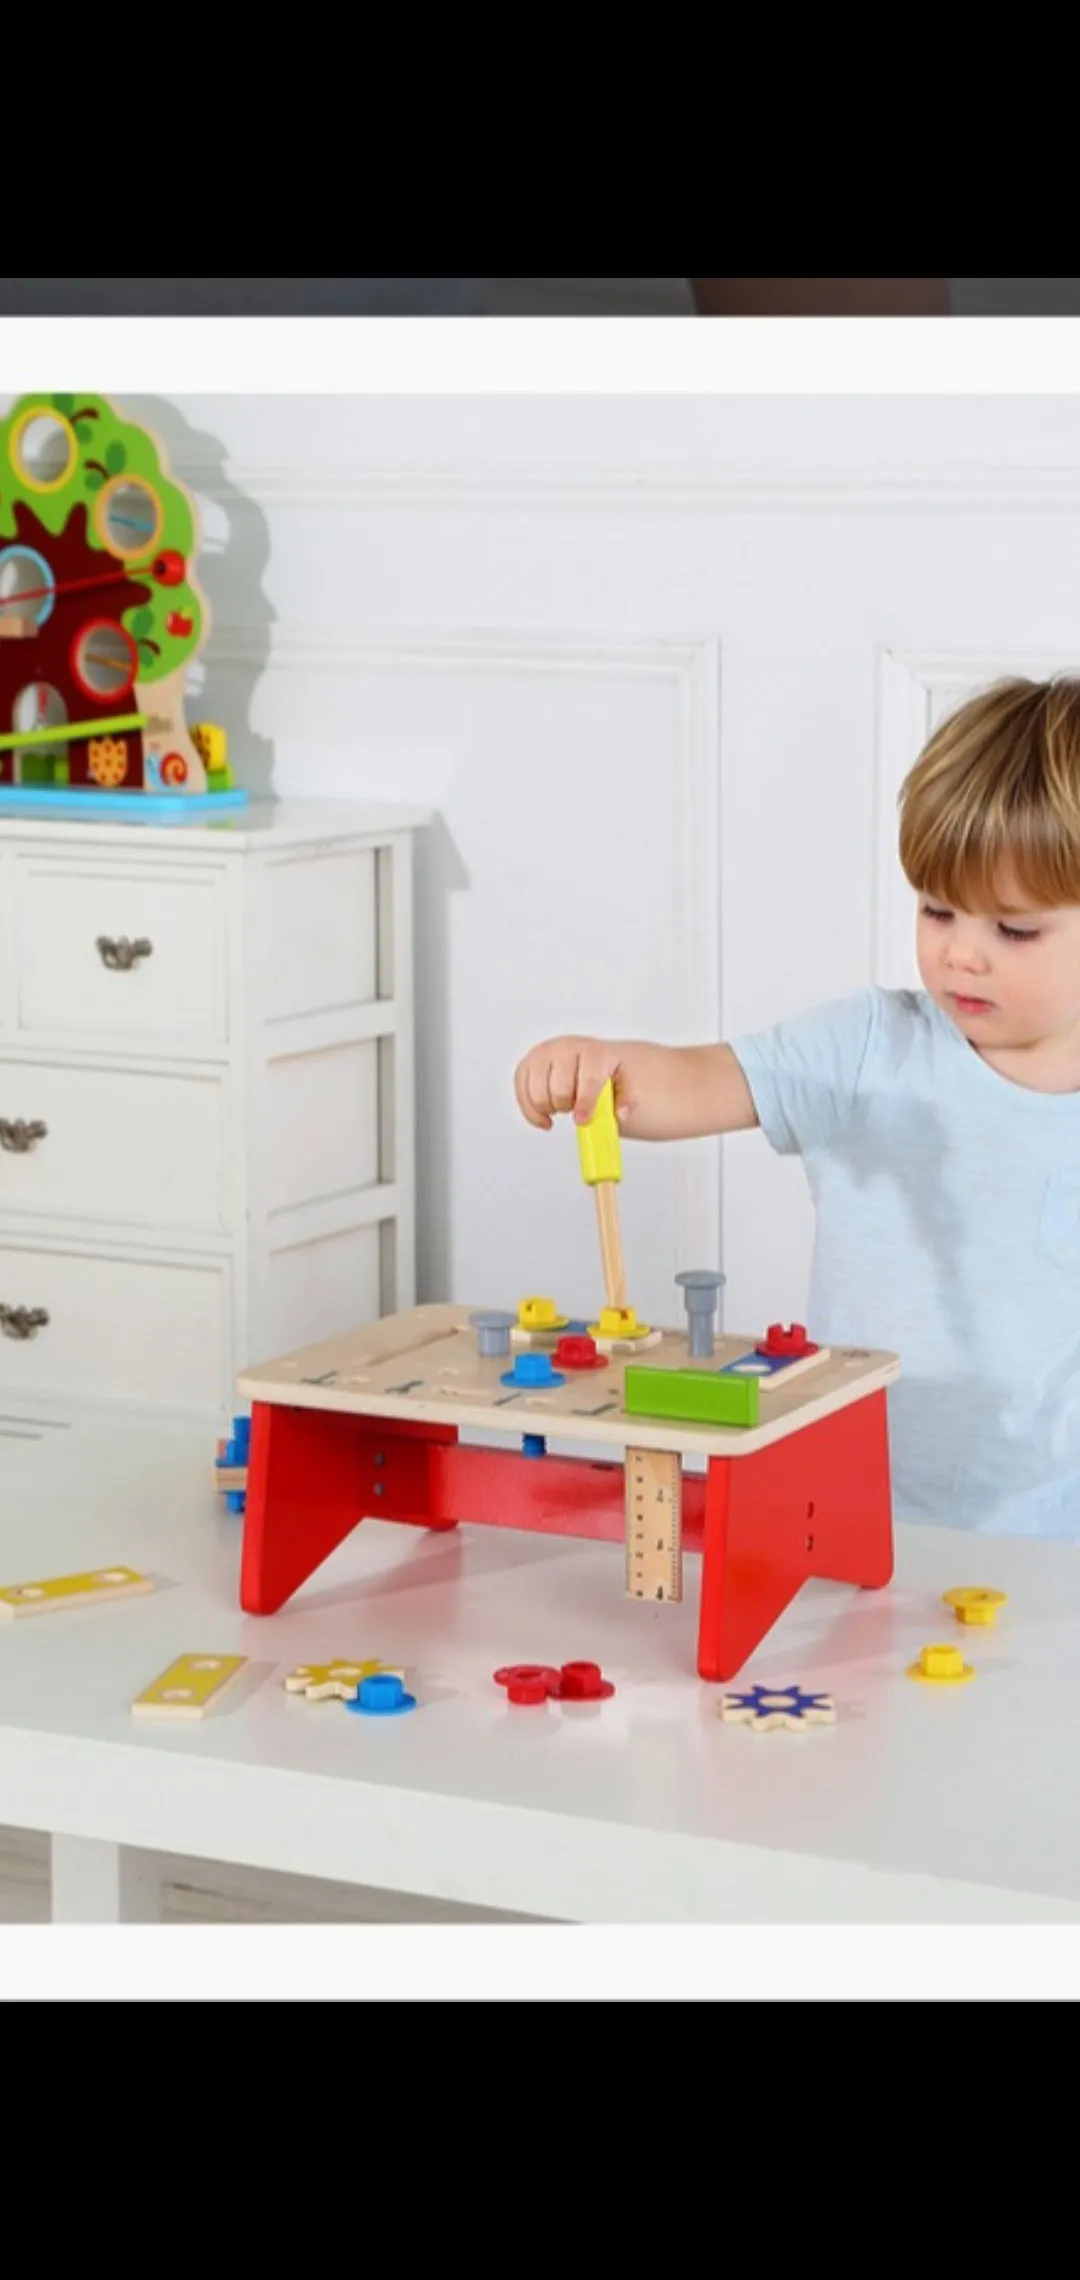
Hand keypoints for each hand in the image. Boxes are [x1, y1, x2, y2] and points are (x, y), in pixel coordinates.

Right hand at [513, 1037, 637, 1130]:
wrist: (587, 1056)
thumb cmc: (602, 1072)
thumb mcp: (622, 1082)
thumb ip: (627, 1099)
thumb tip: (621, 1114)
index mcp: (593, 1052)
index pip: (587, 1078)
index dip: (585, 1103)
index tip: (583, 1120)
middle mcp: (565, 1048)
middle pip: (560, 1090)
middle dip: (567, 1107)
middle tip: (574, 1108)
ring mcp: (542, 1055)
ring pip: (538, 1094)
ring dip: (549, 1109)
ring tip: (561, 1107)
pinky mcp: (525, 1065)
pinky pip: (522, 1096)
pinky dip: (532, 1114)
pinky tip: (545, 1117)